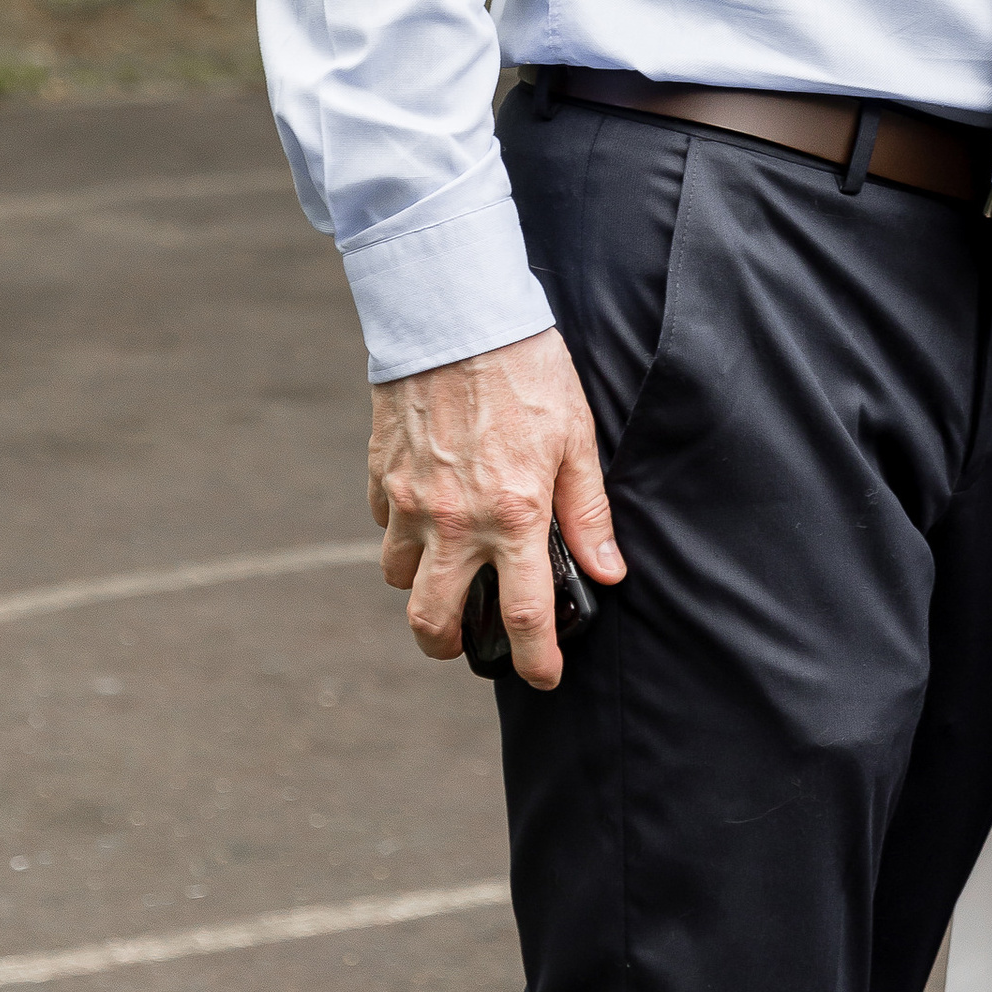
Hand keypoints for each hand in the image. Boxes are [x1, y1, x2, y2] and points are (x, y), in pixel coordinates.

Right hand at [367, 327, 625, 692]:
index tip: (542, 676)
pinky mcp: (381, 475)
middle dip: (448, 646)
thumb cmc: (527, 370)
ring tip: (448, 567)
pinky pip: (386, 525)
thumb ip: (588, 511)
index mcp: (512, 516)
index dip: (535, 659)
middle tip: (464, 642)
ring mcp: (410, 501)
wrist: (457, 315)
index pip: (522, 616)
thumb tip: (609, 570)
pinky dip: (402, 531)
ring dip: (421, 584)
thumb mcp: (576, 437)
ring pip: (399, 577)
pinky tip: (428, 509)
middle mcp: (454, 521)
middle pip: (433, 622)